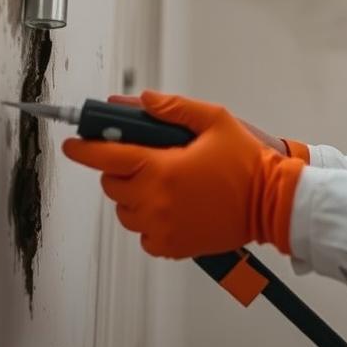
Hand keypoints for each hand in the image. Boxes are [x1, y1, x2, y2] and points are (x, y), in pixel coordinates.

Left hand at [63, 90, 304, 257]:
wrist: (272, 203)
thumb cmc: (248, 163)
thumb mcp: (215, 121)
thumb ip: (173, 108)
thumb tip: (141, 100)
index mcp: (161, 169)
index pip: (106, 157)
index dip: (84, 149)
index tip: (73, 144)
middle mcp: (155, 201)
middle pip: (112, 184)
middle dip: (121, 168)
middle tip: (145, 159)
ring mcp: (161, 227)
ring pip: (125, 210)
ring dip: (134, 195)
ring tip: (163, 183)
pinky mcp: (171, 246)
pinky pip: (143, 233)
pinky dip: (149, 219)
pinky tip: (172, 205)